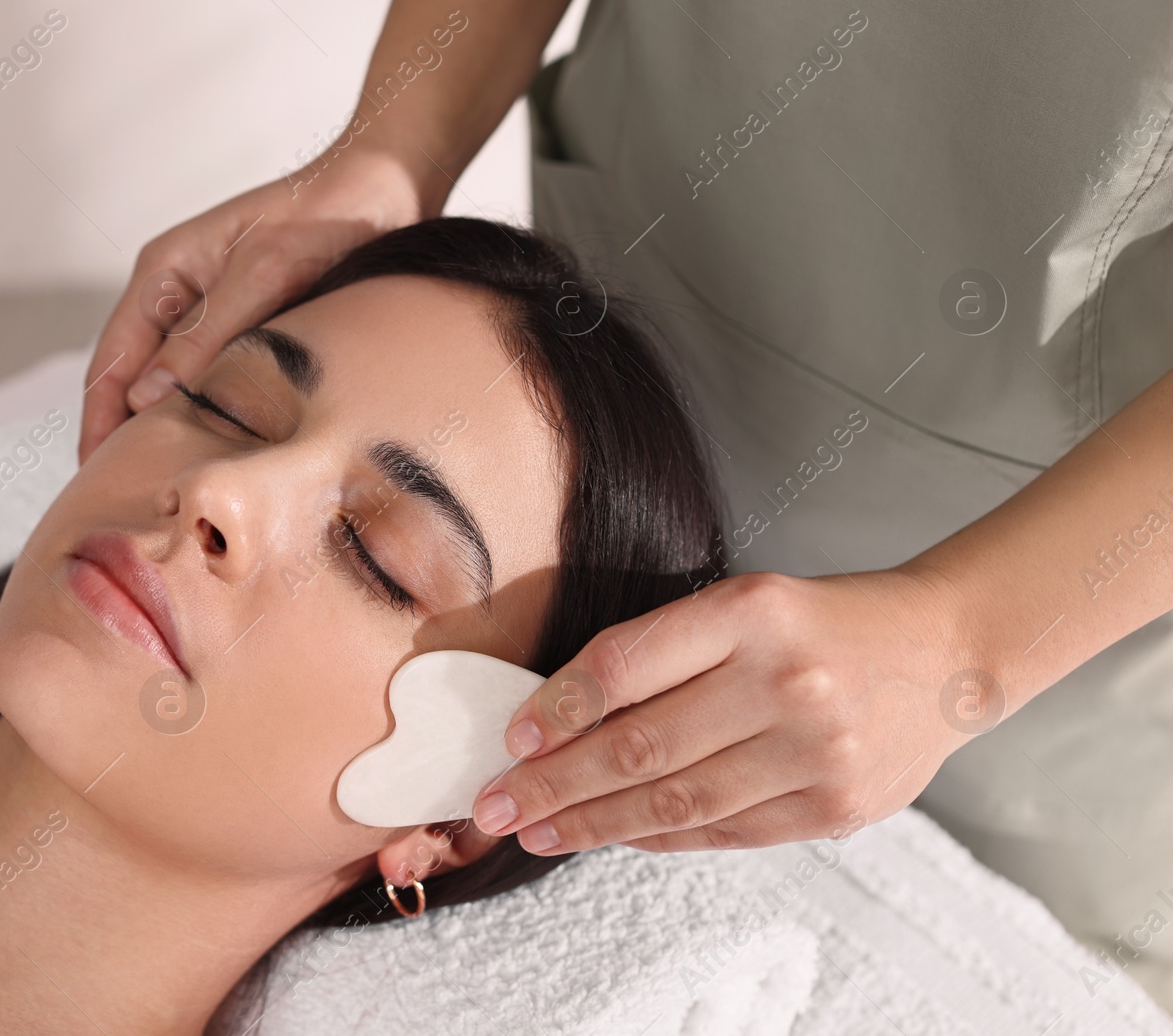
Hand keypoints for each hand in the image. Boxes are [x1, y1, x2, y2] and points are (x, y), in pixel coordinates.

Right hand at [78, 148, 433, 462]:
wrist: (387, 189)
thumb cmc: (327, 215)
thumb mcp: (265, 272)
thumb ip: (206, 335)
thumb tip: (146, 399)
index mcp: (164, 272)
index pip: (110, 362)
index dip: (98, 423)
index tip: (94, 478)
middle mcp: (176, 294)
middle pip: (131, 381)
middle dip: (123, 439)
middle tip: (127, 504)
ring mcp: (209, 313)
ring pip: (171, 388)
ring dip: (166, 435)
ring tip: (166, 492)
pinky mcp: (245, 329)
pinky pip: (211, 383)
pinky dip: (206, 420)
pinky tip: (216, 460)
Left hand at [470, 565, 992, 852]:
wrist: (945, 652)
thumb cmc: (822, 623)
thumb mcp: (744, 604)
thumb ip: (664, 654)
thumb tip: (561, 720)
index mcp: (751, 611)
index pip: (626, 664)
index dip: (558, 708)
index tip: (512, 738)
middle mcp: (785, 680)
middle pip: (639, 745)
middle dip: (553, 783)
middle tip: (496, 805)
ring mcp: (815, 751)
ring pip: (675, 802)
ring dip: (593, 824)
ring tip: (539, 831)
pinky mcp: (835, 807)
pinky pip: (723, 831)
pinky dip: (659, 836)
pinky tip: (613, 836)